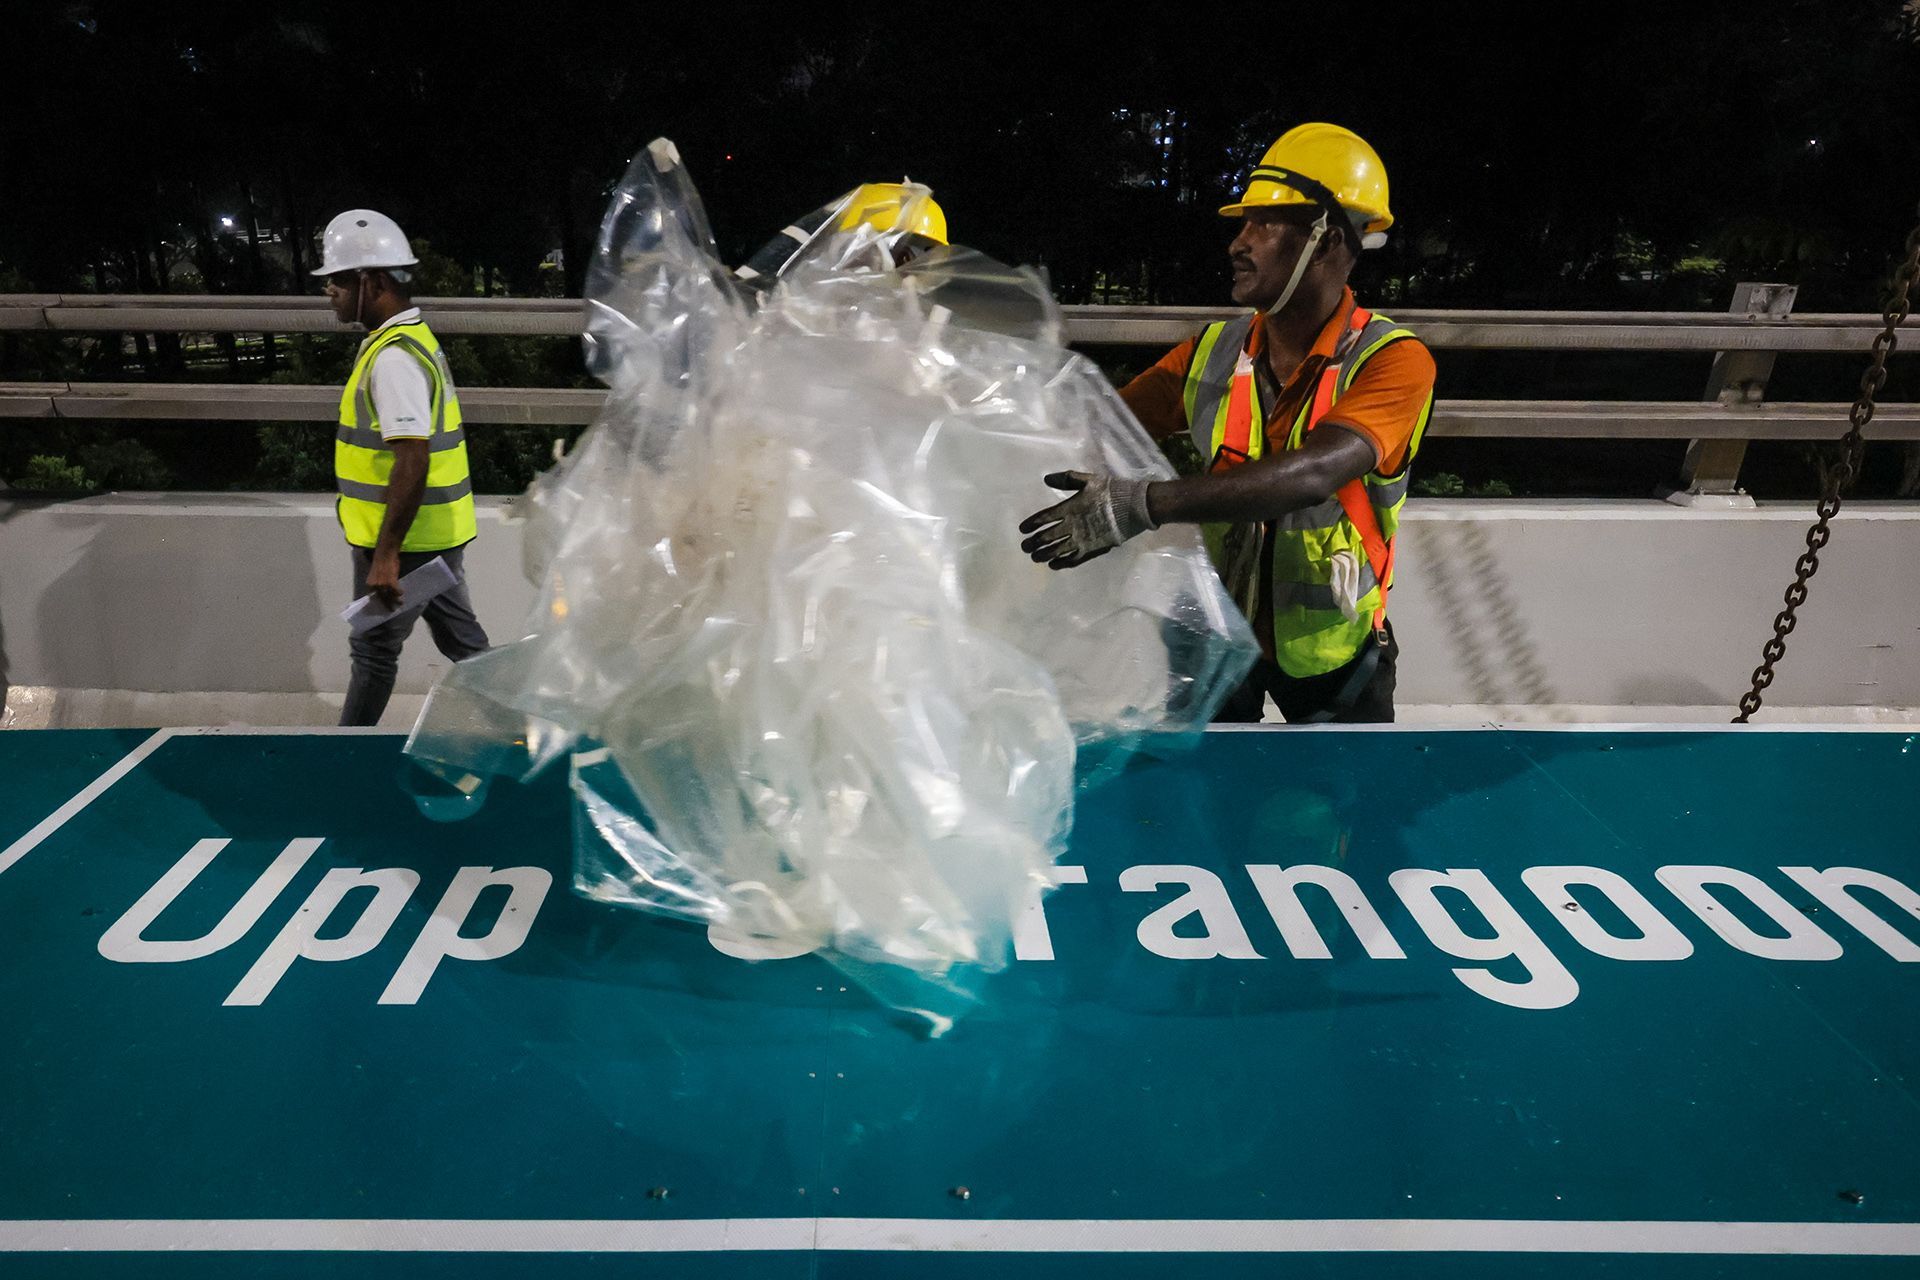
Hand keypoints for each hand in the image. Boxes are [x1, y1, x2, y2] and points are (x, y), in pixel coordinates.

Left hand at [365, 552, 403, 608]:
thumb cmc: (381, 562)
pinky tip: (402, 593)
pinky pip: (397, 591)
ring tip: (400, 604)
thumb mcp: (375, 574)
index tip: (383, 606)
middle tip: (391, 610)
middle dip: (387, 605)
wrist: (385, 553)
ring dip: (396, 601)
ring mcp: (383, 585)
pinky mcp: (391, 582)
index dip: (379, 602)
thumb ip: (377, 582)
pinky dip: (400, 592)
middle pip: (382, 599)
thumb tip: (382, 590)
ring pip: (390, 597)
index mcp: (370, 584)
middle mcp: (375, 586)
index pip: (373, 597)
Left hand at [1018, 470, 1157, 569]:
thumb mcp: (1088, 480)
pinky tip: (1054, 565)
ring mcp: (1082, 540)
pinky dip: (1062, 563)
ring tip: (1035, 557)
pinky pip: (1073, 559)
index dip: (1031, 524)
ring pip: (1057, 551)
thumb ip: (1066, 480)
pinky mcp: (1092, 549)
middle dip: (1033, 543)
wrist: (1133, 506)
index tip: (1022, 530)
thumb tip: (1046, 479)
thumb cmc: (1111, 491)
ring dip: (1044, 555)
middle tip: (1025, 547)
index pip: (1044, 518)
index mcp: (1070, 508)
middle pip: (1047, 537)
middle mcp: (1072, 526)